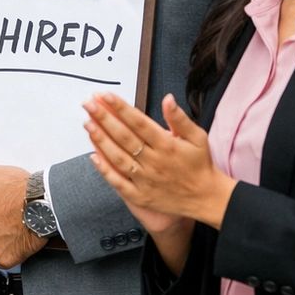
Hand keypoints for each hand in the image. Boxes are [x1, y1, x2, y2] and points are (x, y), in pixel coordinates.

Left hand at [85, 92, 236, 230]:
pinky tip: (93, 156)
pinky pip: (118, 182)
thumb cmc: (200, 165)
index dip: (120, 108)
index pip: (139, 122)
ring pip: (118, 158)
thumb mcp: (197, 138)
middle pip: (124, 137)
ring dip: (100, 140)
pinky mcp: (141, 196)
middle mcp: (154, 162)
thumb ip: (180, 118)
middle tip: (88, 104)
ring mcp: (146, 180)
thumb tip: (168, 99)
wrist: (207, 199)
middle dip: (104, 118)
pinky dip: (105, 170)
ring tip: (87, 123)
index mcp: (167, 145)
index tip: (104, 95)